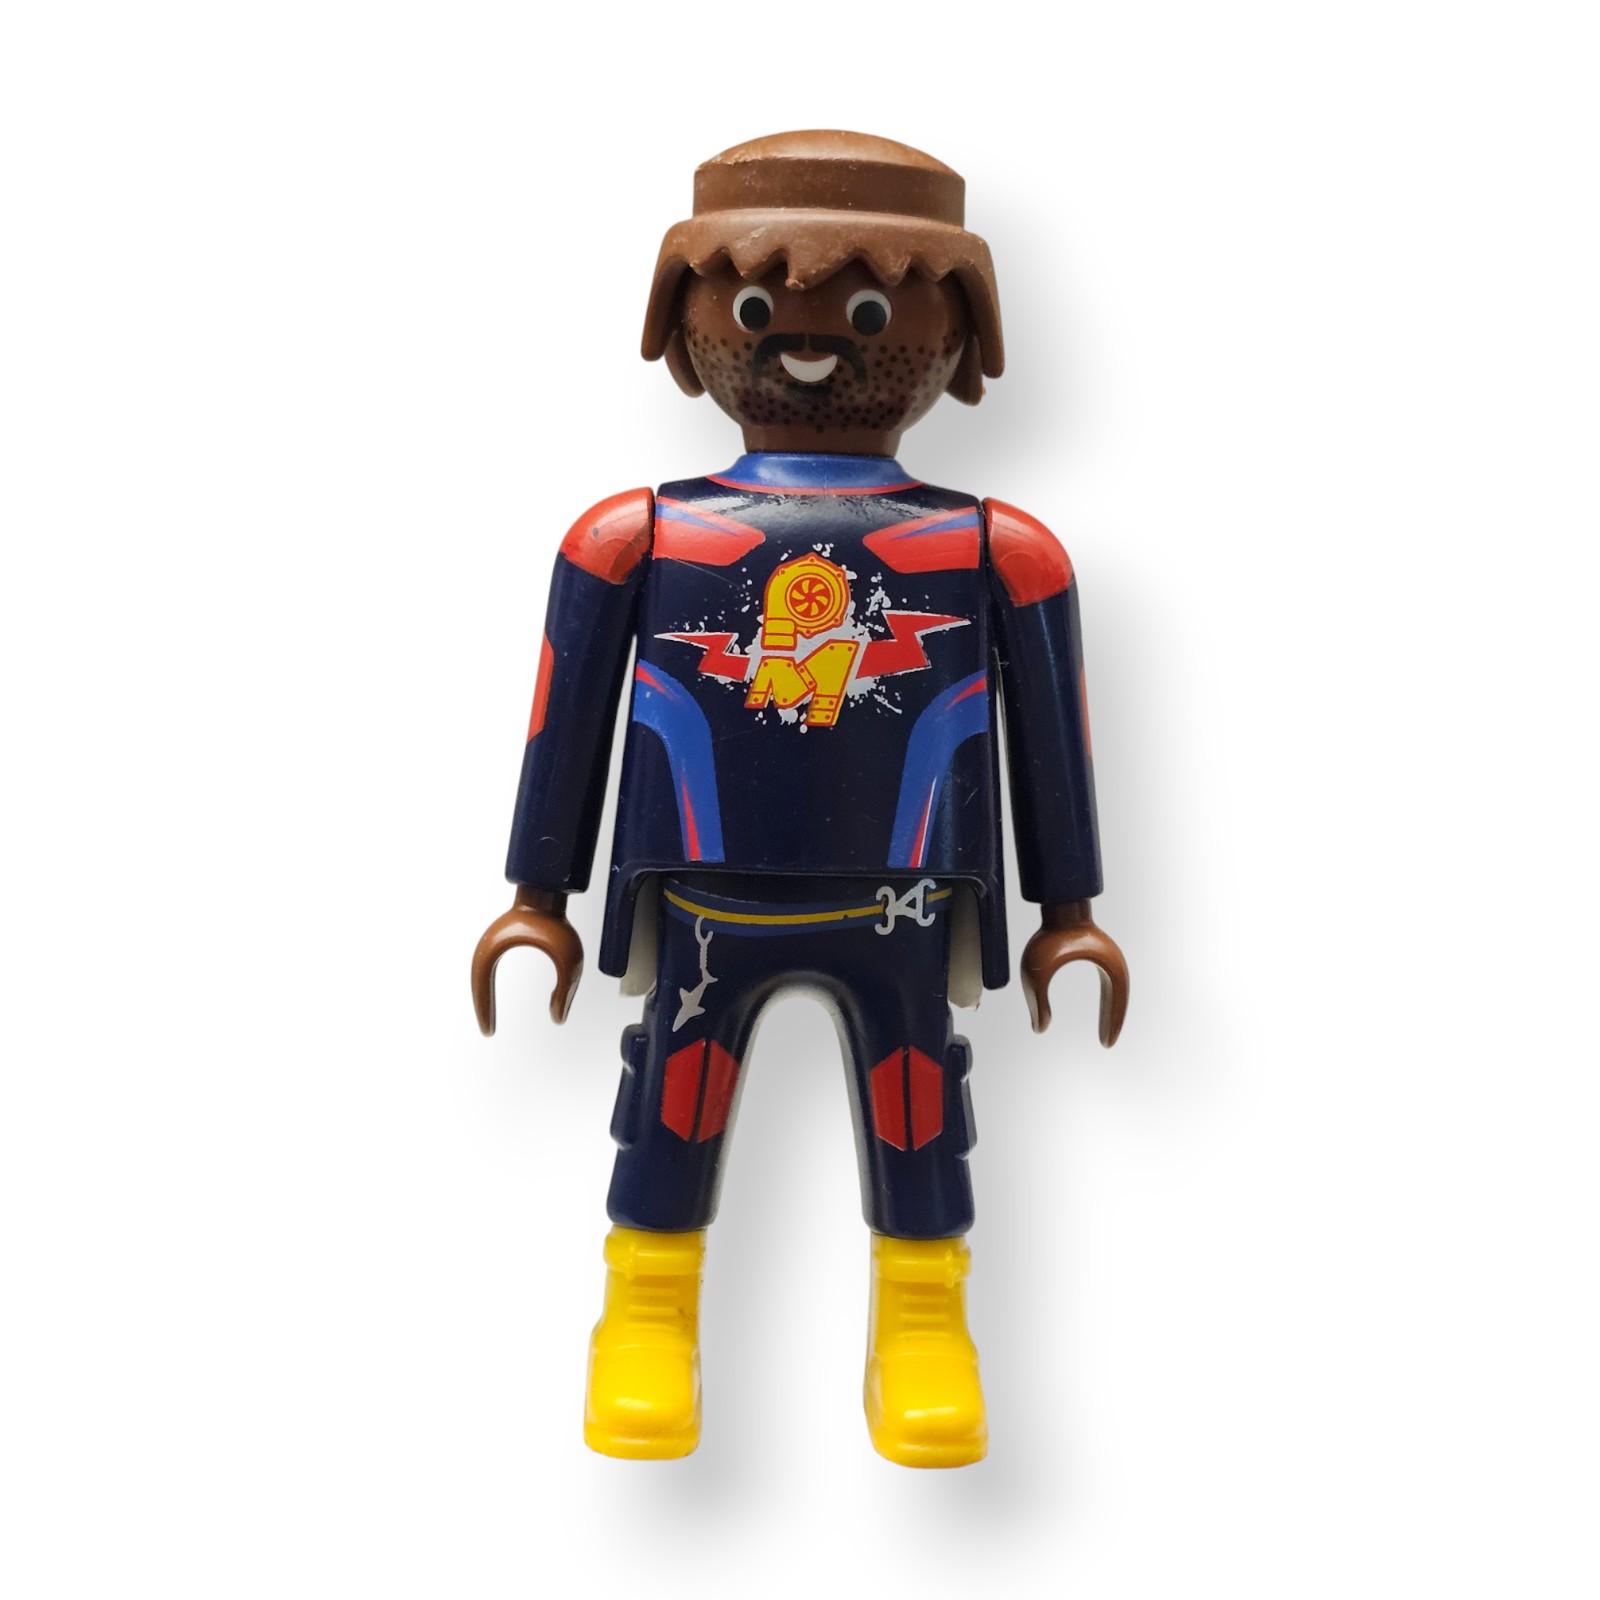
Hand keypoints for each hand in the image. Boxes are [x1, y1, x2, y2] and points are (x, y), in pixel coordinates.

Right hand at [471, 886, 583, 1033]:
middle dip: (483, 1007)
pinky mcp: (503, 940)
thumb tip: (558, 1018)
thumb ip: (566, 990)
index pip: (480, 984)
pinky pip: (493, 968)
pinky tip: (501, 997)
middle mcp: (489, 945)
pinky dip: (493, 986)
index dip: (484, 1010)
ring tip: (491, 1019)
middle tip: (488, 1029)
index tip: (488, 1030)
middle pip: (477, 982)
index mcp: (495, 947)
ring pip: (482, 976)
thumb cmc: (557, 921)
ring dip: (487, 997)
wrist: (550, 893)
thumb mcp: (568, 960)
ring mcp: (495, 941)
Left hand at [1019, 900, 1128, 1044]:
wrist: (1056, 907)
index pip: (1117, 1001)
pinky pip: (1108, 985)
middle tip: (1106, 1043)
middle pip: (1120, 999)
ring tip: (1105, 1034)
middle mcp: (1112, 963)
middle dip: (1113, 1021)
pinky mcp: (1099, 956)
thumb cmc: (1049, 936)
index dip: (1112, 1023)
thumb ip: (1038, 1001)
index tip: (1106, 1043)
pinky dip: (1108, 1002)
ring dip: (1111, 1012)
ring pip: (1116, 993)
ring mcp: (1107, 958)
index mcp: (1107, 966)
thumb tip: (1039, 1029)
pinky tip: (1102, 1014)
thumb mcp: (1037, 973)